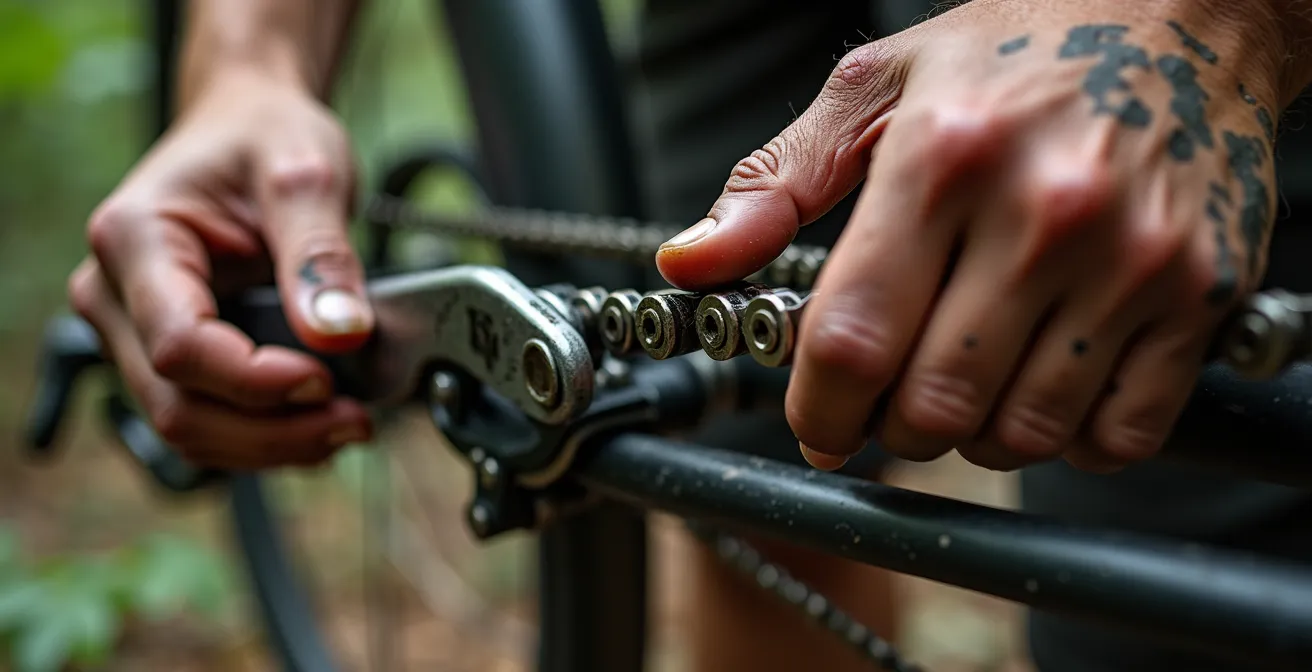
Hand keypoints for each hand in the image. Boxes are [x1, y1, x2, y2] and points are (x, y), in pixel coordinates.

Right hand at [68, 69, 373, 469]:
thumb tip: (341, 334)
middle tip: (355, 421)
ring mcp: (135, 332)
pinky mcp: (169, 357)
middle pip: (178, 406)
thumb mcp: (306, 175)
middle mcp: (115, 294)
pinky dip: (265, 437)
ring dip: (272, 446)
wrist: (250, 126)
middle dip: (273, 432)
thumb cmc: (266, 137)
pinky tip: (320, 422)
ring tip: (348, 424)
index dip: (256, 382)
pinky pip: (208, 421)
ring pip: (190, 430)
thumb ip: (322, 255)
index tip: (328, 378)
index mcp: (134, 239)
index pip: (180, 346)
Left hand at [656, 0, 1286, 471]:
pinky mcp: (1200, 294)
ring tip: (967, 388)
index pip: (852, 339)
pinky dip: (1070, 444)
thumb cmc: (1017, 51)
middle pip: (932, 405)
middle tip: (890, 402)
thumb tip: (690, 262)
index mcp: (940, 160)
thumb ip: (775, 184)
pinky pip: (1122, 435)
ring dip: (975, 440)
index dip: (818, 411)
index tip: (818, 426)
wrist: (1186, 15)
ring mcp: (1131, 260)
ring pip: (1022, 433)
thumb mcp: (876, 90)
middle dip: (891, 429)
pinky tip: (1047, 390)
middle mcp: (1040, 213)